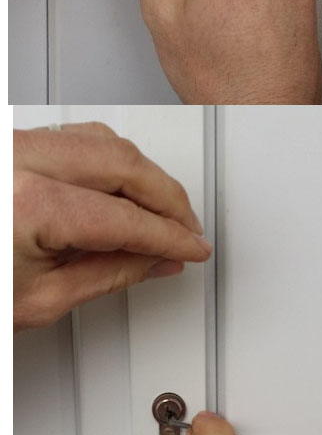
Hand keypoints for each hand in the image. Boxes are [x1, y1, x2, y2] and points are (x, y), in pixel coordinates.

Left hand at [13, 123, 211, 331]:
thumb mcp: (36, 299)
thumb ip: (110, 273)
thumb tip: (156, 260)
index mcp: (28, 204)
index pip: (128, 219)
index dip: (171, 237)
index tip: (191, 248)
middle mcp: (18, 161)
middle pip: (126, 166)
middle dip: (168, 200)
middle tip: (186, 230)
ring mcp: (11, 145)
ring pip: (105, 141)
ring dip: (143, 176)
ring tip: (160, 210)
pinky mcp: (7, 142)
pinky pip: (75, 135)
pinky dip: (109, 159)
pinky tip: (122, 185)